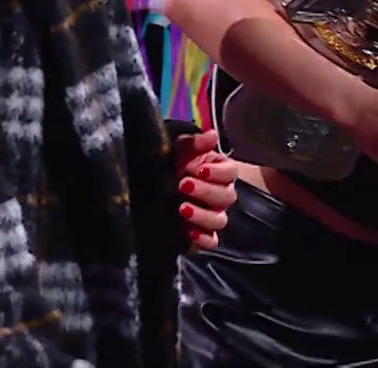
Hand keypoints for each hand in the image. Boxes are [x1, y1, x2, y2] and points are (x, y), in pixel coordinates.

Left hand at [173, 129, 237, 250]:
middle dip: (206, 191)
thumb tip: (213, 136)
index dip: (219, 172)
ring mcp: (211, 215)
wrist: (146, 181)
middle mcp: (219, 195)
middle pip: (227, 197)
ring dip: (203, 215)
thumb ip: (195, 143)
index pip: (231, 172)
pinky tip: (189, 232)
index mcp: (218, 171)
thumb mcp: (177, 148)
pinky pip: (211, 241)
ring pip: (220, 220)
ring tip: (182, 208)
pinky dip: (203, 238)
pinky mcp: (200, 235)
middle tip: (183, 185)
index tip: (201, 169)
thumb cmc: (168, 161)